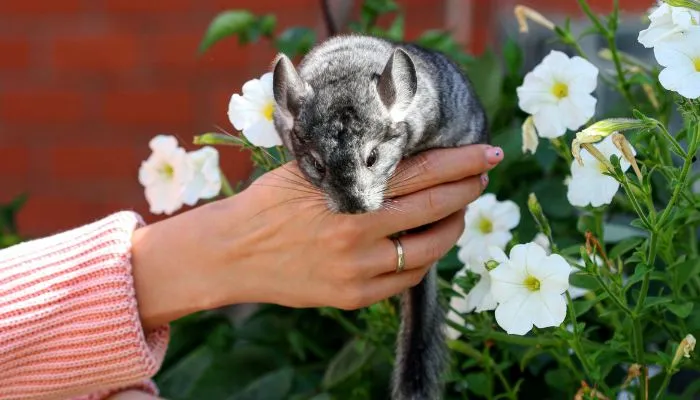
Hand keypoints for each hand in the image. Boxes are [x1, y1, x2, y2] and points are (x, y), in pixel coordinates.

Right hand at [131, 144, 502, 330]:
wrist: (233, 252)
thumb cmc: (269, 202)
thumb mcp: (310, 170)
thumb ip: (355, 164)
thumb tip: (407, 150)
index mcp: (349, 192)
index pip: (422, 172)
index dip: (461, 162)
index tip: (488, 153)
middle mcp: (358, 230)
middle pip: (434, 208)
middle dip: (466, 190)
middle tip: (481, 178)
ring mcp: (357, 268)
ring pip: (428, 250)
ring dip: (451, 228)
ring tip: (457, 213)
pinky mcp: (353, 296)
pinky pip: (406, 280)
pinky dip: (423, 260)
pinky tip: (424, 245)